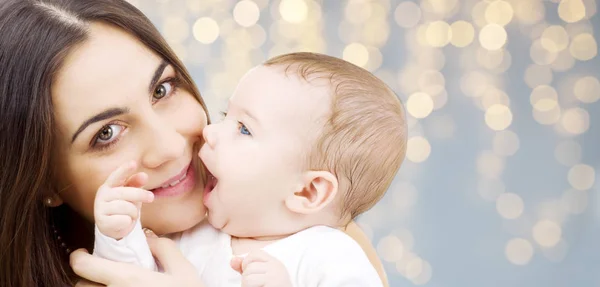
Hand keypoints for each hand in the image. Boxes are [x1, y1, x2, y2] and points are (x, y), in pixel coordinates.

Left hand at [71, 235, 204, 286]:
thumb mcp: (184, 270)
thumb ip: (164, 249)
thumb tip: (148, 238)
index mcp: (127, 280)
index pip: (84, 266)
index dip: (79, 257)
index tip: (84, 253)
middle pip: (80, 286)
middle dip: (88, 278)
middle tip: (103, 272)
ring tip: (113, 286)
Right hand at [94, 161, 153, 239]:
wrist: (114, 228)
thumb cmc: (124, 207)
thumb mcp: (131, 194)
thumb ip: (136, 183)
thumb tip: (144, 175)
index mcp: (109, 185)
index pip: (117, 176)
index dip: (125, 170)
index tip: (134, 163)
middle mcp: (102, 195)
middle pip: (127, 192)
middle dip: (141, 195)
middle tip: (151, 197)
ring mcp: (100, 208)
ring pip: (127, 208)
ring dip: (134, 212)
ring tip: (131, 215)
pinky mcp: (102, 222)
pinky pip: (124, 220)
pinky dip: (128, 222)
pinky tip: (124, 222)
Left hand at [230, 250, 291, 286]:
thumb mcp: (260, 277)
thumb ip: (246, 268)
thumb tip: (232, 260)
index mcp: (275, 263)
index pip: (254, 253)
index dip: (247, 263)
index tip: (250, 274)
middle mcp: (276, 267)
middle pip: (249, 267)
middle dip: (246, 278)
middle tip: (254, 286)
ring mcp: (275, 277)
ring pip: (247, 278)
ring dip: (246, 286)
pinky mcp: (272, 285)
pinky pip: (251, 285)